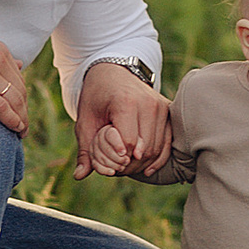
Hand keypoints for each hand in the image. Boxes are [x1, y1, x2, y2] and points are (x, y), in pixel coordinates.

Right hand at [0, 35, 29, 134]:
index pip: (18, 78)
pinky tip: (15, 129)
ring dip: (21, 119)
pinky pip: (3, 108)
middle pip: (20, 90)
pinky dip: (12, 121)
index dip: (22, 97)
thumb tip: (19, 64)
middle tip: (22, 125)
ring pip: (15, 101)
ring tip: (20, 132)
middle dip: (23, 110)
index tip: (20, 110)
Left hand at [75, 64, 171, 179]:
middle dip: (131, 165)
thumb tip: (79, 176)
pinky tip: (146, 170)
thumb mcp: (85, 121)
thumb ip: (85, 149)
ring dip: (143, 164)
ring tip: (127, 167)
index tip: (109, 163)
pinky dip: (158, 159)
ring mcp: (161, 106)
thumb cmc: (96, 97)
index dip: (119, 159)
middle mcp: (148, 103)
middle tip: (117, 170)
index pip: (128, 143)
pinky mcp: (169, 111)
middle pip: (145, 148)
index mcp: (126, 102)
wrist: (114, 72)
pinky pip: (168, 142)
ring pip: (157, 148)